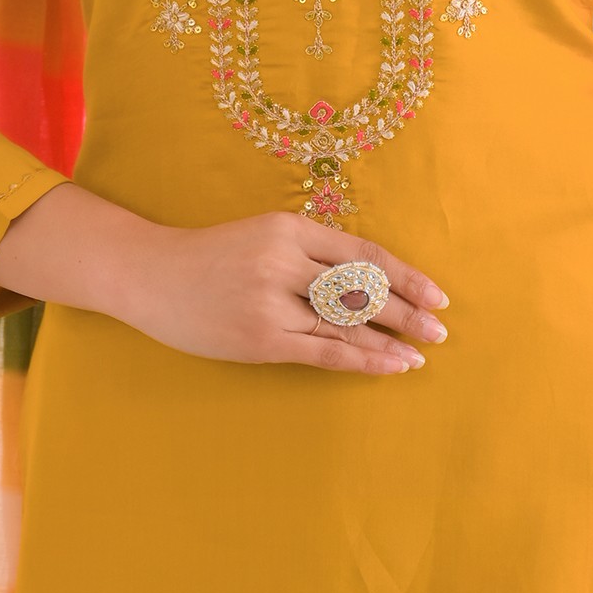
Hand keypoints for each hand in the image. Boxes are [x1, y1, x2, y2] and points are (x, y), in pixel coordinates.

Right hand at [107, 211, 450, 375]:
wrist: (150, 275)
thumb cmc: (212, 257)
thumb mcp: (264, 236)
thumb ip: (311, 253)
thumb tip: (373, 281)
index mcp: (290, 228)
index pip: (363, 254)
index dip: (405, 275)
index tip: (436, 293)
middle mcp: (284, 260)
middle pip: (362, 289)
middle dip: (407, 310)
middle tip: (441, 327)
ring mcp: (272, 302)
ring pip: (347, 323)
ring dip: (391, 338)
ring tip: (424, 349)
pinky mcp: (262, 338)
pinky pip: (324, 353)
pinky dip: (363, 359)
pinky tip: (391, 364)